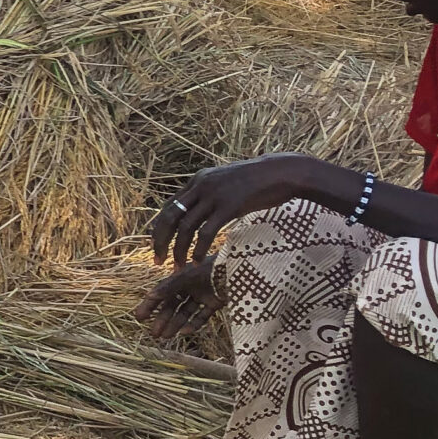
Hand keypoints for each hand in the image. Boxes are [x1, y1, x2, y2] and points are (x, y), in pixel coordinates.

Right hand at [135, 258, 219, 341]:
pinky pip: (202, 315)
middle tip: (154, 334)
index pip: (162, 292)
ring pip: (185, 312)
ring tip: (166, 337)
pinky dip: (194, 324)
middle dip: (162, 319)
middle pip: (172, 305)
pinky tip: (185, 332)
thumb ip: (169, 286)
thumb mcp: (187, 276)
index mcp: (181, 276)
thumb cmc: (212, 267)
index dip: (150, 304)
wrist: (239, 268)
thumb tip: (150, 295)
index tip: (139, 317)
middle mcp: (190, 286)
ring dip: (175, 324)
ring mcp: (202, 295)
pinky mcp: (215, 303)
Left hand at [151, 154, 336, 267]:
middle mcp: (200, 186)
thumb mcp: (225, 183)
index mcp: (197, 181)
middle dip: (160, 241)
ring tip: (178, 266)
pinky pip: (206, 232)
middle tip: (157, 260)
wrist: (280, 172)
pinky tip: (197, 261)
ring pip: (185, 227)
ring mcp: (214, 195)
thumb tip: (197, 212)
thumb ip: (209, 195)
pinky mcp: (229, 206)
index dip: (159, 229)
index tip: (157, 246)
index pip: (168, 207)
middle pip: (169, 217)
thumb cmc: (256, 181)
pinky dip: (198, 249)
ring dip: (179, 250)